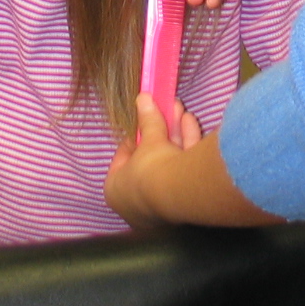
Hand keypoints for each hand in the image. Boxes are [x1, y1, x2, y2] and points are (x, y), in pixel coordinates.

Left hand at [104, 93, 200, 228]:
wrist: (178, 193)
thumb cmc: (149, 170)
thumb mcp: (147, 139)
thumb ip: (146, 119)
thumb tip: (143, 98)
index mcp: (115, 192)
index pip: (123, 160)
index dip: (134, 138)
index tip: (142, 121)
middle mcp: (136, 204)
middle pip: (149, 162)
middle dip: (160, 132)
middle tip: (166, 109)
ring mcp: (160, 207)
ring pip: (168, 165)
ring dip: (175, 134)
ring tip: (179, 109)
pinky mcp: (183, 204)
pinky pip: (182, 171)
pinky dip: (187, 145)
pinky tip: (190, 122)